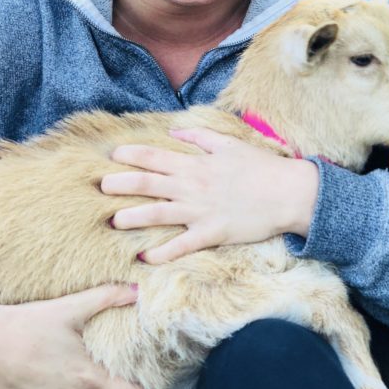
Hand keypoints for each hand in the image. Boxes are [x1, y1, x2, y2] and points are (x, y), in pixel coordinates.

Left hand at [101, 127, 319, 263]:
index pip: (155, 157)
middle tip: (99, 187)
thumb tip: (174, 130)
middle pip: (147, 184)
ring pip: (158, 214)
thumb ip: (199, 136)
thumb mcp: (229, 144)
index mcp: (196, 163)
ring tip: (112, 221)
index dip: (131, 155)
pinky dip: (162, 253)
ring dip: (132, 217)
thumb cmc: (260, 167)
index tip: (112, 156)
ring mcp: (201, 211)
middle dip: (120, 185)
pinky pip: (182, 245)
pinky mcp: (212, 233)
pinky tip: (144, 258)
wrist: (288, 193)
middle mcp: (193, 186)